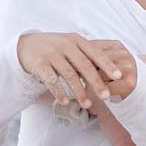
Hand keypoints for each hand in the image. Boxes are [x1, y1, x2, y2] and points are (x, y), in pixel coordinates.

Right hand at [17, 32, 134, 108]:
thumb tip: (112, 69)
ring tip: (87, 105)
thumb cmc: (56, 48)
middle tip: (106, 96)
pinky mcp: (39, 64)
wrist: (27, 45)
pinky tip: (66, 101)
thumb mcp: (72, 46)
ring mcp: (52, 54)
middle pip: (84, 65)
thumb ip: (88, 55)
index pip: (95, 53)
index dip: (108, 65)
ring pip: (69, 75)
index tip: (119, 76)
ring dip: (79, 91)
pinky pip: (51, 80)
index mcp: (77, 40)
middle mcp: (65, 45)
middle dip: (96, 82)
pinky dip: (59, 92)